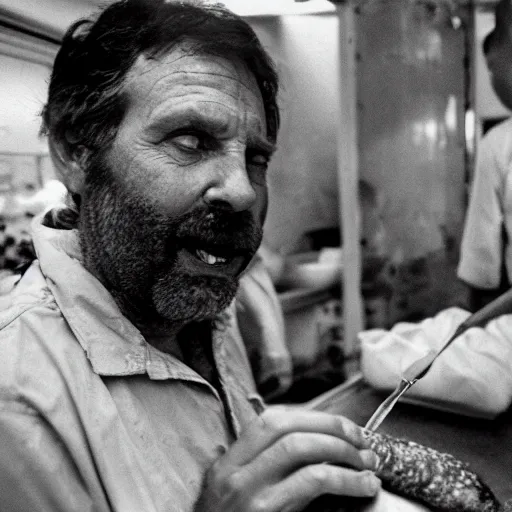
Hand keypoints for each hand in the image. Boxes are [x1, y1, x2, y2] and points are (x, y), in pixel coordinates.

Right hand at [194, 407, 380, 511]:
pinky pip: (312, 481)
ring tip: (368, 463)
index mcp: (230, 462)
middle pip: (288, 428)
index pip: (271, 420)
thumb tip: (316, 445)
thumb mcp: (239, 493)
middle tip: (362, 440)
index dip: (312, 417)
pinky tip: (363, 485)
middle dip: (332, 427)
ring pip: (300, 448)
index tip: (342, 425)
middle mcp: (235, 472)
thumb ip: (264, 468)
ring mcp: (249, 492)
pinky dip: (345, 478)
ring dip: (342, 450)